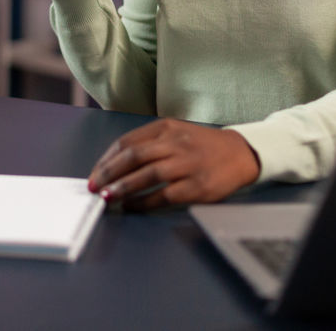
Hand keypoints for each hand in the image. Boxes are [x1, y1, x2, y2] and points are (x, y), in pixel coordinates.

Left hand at [87, 119, 260, 208]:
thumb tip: (114, 165)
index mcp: (166, 128)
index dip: (107, 160)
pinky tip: (134, 206)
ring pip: (148, 174)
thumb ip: (149, 143)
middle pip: (134, 156)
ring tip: (108, 198)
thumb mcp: (175, 133)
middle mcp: (175, 143)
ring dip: (124, 187)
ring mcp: (188, 164)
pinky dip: (146, 202)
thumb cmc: (202, 146)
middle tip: (94, 187)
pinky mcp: (198, 185)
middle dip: (109, 173)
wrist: (241, 153)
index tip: (94, 174)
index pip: (127, 142)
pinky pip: (166, 194)